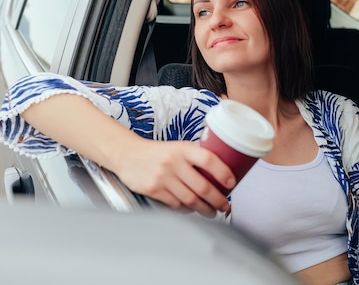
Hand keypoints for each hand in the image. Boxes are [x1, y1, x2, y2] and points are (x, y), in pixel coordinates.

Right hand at [112, 140, 234, 217]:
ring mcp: (163, 177)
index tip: (231, 183)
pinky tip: (192, 210)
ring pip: (191, 199)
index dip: (223, 172)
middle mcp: (173, 162)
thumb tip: (222, 170)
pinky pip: (176, 205)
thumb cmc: (157, 152)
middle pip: (202, 186)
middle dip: (218, 200)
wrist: (127, 155)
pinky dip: (187, 210)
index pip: (208, 159)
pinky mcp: (154, 190)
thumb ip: (195, 155)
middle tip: (225, 205)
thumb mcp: (177, 147)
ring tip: (212, 212)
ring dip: (205, 209)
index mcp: (183, 149)